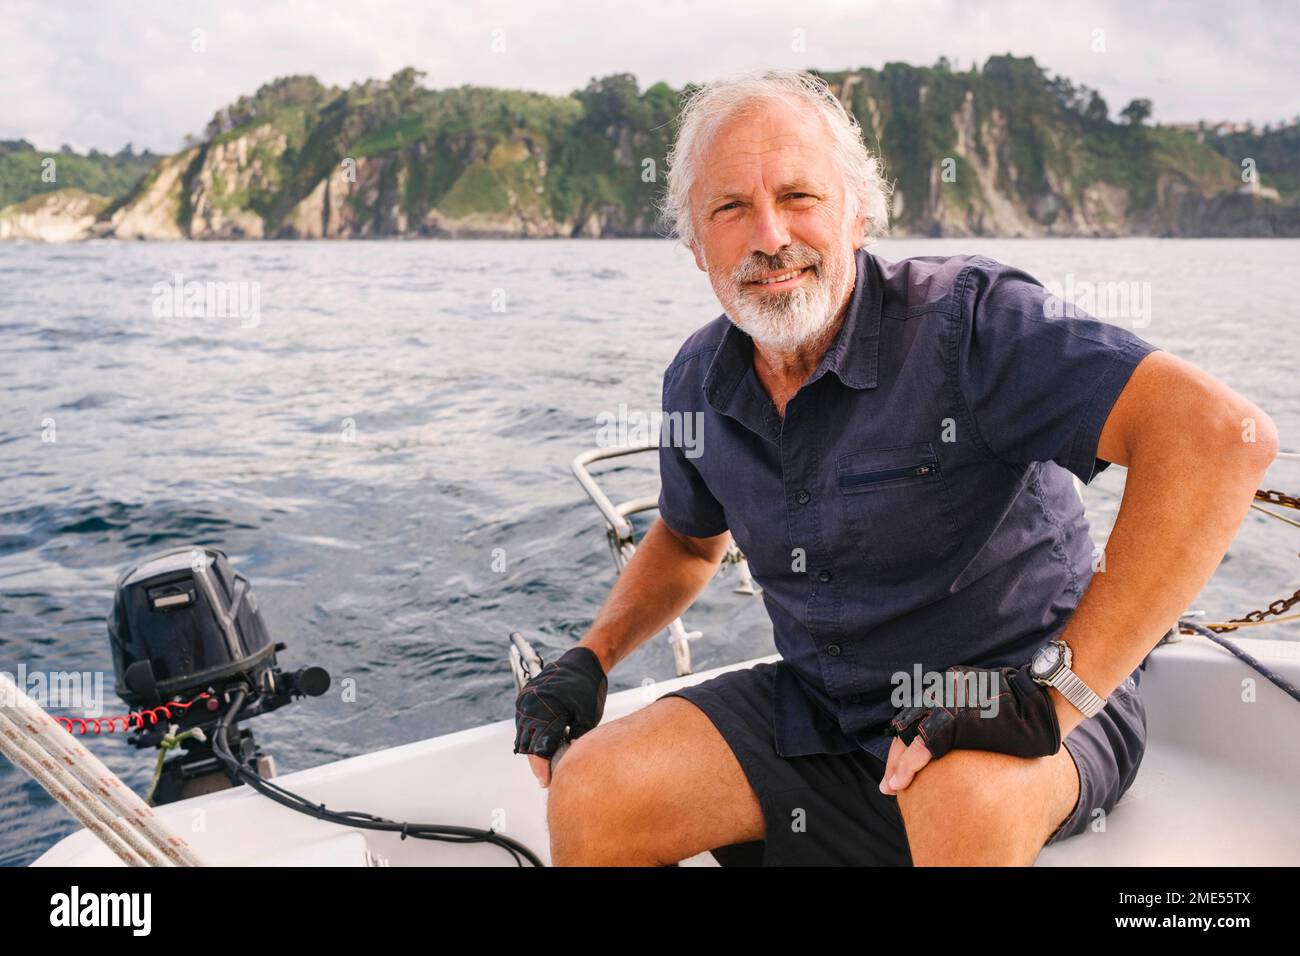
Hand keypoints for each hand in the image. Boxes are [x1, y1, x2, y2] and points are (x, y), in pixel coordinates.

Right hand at [514, 646, 606, 788]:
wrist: (582, 662)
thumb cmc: (587, 688)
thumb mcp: (587, 716)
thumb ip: (577, 737)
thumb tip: (569, 760)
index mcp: (548, 708)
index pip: (540, 747)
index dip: (542, 768)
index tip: (547, 782)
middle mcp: (532, 704)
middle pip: (528, 744)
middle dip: (536, 763)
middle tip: (548, 777)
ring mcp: (525, 701)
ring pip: (523, 735)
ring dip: (533, 750)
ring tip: (547, 763)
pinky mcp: (524, 698)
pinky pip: (523, 724)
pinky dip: (531, 736)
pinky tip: (544, 745)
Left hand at [879, 663, 1060, 794]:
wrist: (1041, 700)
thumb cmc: (1023, 705)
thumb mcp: (986, 703)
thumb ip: (967, 714)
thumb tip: (957, 737)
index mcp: (949, 687)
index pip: (918, 718)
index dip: (906, 744)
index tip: (900, 765)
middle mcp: (942, 693)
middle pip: (908, 726)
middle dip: (896, 757)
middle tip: (889, 783)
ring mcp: (945, 705)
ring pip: (909, 736)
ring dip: (897, 764)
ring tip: (892, 787)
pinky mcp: (953, 721)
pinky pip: (923, 746)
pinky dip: (907, 765)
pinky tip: (900, 782)